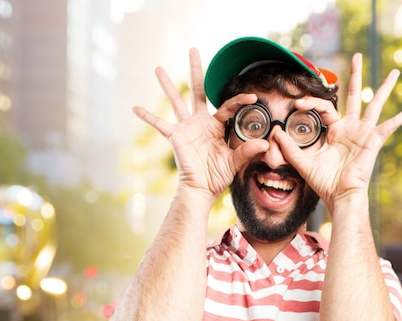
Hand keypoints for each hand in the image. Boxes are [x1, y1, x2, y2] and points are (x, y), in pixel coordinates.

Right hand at [132, 49, 267, 199]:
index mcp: (217, 125)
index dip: (239, 102)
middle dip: (196, 71)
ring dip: (167, 84)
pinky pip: (159, 124)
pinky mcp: (175, 136)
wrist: (201, 188)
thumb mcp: (236, 162)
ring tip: (158, 68)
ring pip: (176, 100)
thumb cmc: (218, 176)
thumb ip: (248, 151)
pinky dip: (147, 117)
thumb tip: (265, 143)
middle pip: (197, 90)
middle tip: (193, 50)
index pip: (227, 107)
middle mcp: (201, 122)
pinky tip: (135, 108)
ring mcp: (186, 127)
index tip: (252, 98)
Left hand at [274, 53, 401, 212]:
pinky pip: (393, 125)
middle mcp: (351, 128)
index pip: (325, 107)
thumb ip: (288, 146)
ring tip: (395, 71)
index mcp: (335, 131)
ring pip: (375, 103)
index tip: (297, 104)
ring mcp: (364, 132)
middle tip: (357, 56)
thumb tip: (273, 131)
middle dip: (355, 76)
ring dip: (384, 87)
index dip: (312, 102)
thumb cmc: (324, 182)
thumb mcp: (302, 162)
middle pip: (354, 95)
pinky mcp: (374, 140)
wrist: (339, 195)